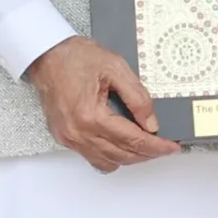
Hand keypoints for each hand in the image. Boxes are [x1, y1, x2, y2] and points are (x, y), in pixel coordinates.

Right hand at [25, 35, 177, 172]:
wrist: (46, 55)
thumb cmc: (74, 56)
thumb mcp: (115, 67)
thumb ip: (137, 97)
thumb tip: (151, 123)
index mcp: (91, 115)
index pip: (133, 140)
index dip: (157, 145)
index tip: (172, 146)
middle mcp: (78, 132)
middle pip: (122, 156)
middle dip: (147, 153)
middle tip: (164, 146)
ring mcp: (69, 138)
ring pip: (108, 162)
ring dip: (129, 157)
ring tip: (145, 146)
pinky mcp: (64, 138)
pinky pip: (92, 158)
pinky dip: (111, 156)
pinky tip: (121, 145)